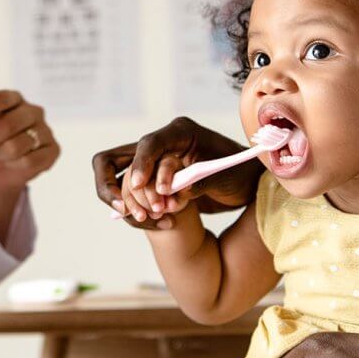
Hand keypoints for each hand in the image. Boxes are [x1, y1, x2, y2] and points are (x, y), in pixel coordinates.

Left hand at [0, 90, 59, 219]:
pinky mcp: (53, 150)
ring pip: (17, 146)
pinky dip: (14, 165)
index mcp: (14, 99)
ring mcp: (46, 130)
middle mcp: (34, 111)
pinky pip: (30, 161)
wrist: (1, 169)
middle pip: (8, 123)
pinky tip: (11, 164)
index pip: (1, 98)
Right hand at [91, 117, 262, 228]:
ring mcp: (152, 165)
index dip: (140, 164)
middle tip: (131, 211)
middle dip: (116, 187)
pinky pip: (132, 199)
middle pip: (113, 160)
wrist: (245, 185)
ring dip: (131, 204)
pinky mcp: (151, 183)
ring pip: (118, 182)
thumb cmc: (239, 173)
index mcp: (179, 133)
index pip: (148, 144)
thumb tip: (174, 195)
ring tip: (156, 218)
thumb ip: (198, 183)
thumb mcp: (224, 177)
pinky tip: (165, 223)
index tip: (137, 186)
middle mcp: (160, 146)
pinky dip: (141, 213)